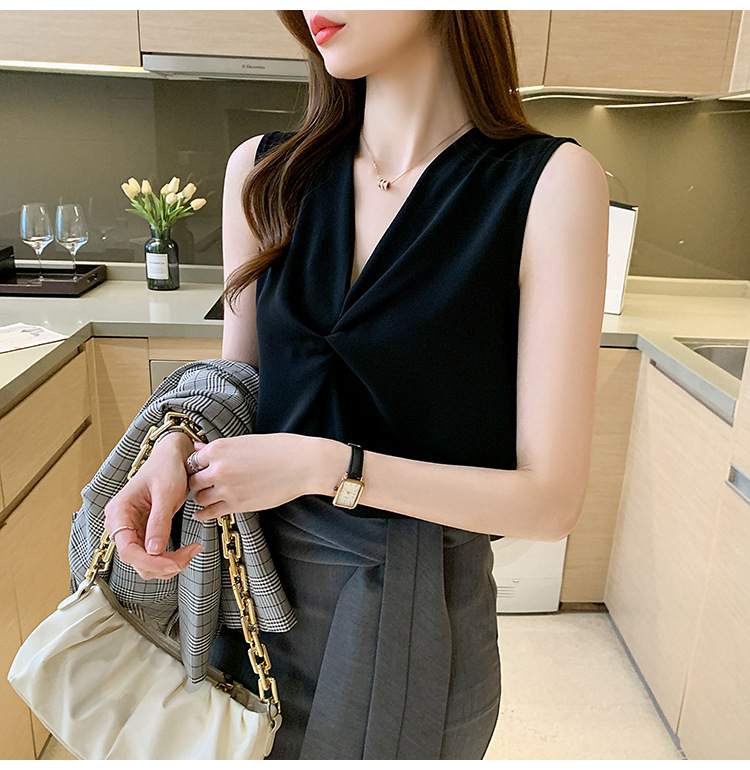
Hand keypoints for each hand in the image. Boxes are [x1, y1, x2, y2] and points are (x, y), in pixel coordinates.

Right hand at [103, 432, 202, 579]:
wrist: (172, 457)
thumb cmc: (166, 468)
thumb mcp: (166, 493)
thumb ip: (159, 521)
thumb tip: (154, 550)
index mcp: (119, 511)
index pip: (127, 549)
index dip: (150, 561)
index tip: (174, 563)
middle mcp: (120, 523)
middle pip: (136, 559)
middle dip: (163, 564)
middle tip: (190, 554)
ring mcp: (131, 529)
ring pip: (145, 562)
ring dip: (168, 564)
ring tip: (192, 551)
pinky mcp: (144, 531)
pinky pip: (153, 554)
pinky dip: (170, 558)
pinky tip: (187, 550)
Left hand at [187, 433, 346, 519]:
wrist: (302, 465)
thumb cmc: (280, 449)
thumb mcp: (246, 441)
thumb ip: (220, 448)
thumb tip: (199, 447)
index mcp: (219, 448)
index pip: (193, 459)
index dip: (196, 466)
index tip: (199, 469)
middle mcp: (218, 468)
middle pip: (192, 480)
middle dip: (196, 482)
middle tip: (201, 484)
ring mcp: (226, 488)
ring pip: (198, 497)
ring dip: (201, 497)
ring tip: (205, 497)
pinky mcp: (237, 505)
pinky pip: (209, 513)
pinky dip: (203, 514)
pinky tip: (203, 513)